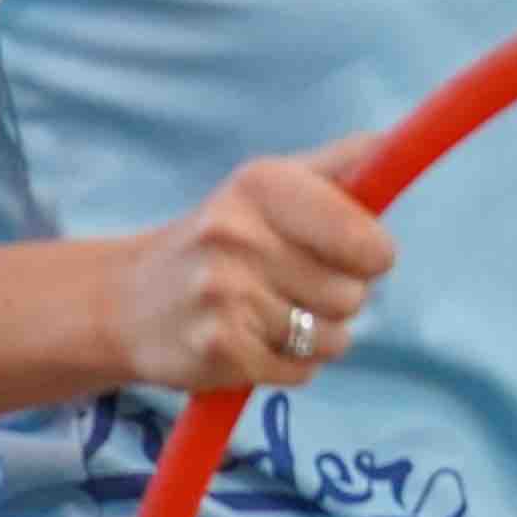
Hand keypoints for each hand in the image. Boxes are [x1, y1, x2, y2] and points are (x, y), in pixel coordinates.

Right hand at [109, 133, 395, 392]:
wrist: (125, 301)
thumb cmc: (222, 236)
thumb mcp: (270, 183)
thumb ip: (338, 165)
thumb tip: (391, 146)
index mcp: (262, 185)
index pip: (364, 239)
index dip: (372, 254)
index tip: (356, 255)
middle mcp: (237, 236)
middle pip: (353, 294)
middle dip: (339, 296)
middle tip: (294, 285)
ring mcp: (223, 296)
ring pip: (332, 337)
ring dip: (316, 335)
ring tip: (272, 314)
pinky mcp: (217, 351)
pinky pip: (301, 371)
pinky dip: (289, 365)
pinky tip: (253, 342)